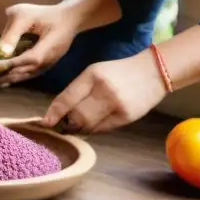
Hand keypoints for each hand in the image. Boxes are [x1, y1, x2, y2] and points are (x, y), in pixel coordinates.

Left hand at [0, 3, 78, 84]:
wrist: (69, 18)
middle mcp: (49, 60)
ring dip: (11, 78)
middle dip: (7, 75)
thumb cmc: (45, 14)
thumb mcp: (26, 14)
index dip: (11, 65)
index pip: (28, 60)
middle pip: (26, 72)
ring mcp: (49, 64)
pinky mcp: (47, 64)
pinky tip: (6, 78)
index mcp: (48, 47)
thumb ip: (13, 32)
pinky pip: (31, 73)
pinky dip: (18, 75)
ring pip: (28, 75)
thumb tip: (1, 52)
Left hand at [42, 52, 167, 134]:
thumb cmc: (119, 71)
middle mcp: (103, 91)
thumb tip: (62, 110)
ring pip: (89, 125)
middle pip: (76, 116)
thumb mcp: (95, 72)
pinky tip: (93, 124)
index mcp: (92, 75)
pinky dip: (94, 129)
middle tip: (60, 125)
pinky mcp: (127, 118)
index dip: (54, 113)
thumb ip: (79, 89)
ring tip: (76, 125)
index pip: (67, 98)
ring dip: (79, 128)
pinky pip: (103, 129)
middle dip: (66, 123)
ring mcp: (117, 105)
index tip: (44, 122)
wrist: (154, 71)